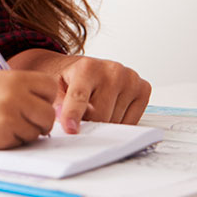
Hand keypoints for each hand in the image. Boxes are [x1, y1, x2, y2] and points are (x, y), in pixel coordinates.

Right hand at [0, 70, 57, 148]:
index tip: (34, 103)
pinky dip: (12, 141)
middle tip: (23, 121)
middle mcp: (15, 94)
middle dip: (39, 121)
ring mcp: (10, 115)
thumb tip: (47, 105)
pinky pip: (22, 142)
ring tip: (2, 125)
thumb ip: (21, 89)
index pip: (50, 87)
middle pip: (48, 114)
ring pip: (37, 131)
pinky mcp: (3, 134)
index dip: (44, 98)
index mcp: (14, 77)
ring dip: (25, 133)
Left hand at [12, 51, 150, 132]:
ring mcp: (130, 78)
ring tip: (95, 108)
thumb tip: (66, 122)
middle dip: (88, 123)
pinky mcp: (143, 88)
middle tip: (80, 116)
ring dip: (104, 123)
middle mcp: (112, 70)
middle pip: (100, 116)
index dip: (73, 115)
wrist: (81, 68)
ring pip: (116, 121)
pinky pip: (132, 121)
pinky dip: (119, 122)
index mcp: (87, 67)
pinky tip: (110, 109)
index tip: (71, 129)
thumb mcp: (54, 87)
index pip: (79, 97)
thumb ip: (58, 104)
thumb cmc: (68, 78)